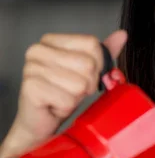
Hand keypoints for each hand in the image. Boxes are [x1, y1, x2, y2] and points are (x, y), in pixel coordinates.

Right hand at [6, 30, 127, 151]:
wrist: (40, 123)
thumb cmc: (61, 95)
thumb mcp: (85, 72)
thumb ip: (102, 53)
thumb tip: (122, 35)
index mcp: (50, 41)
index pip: (92, 43)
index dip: (97, 65)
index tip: (84, 76)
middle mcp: (38, 50)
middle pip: (88, 63)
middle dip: (87, 84)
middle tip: (71, 91)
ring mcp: (31, 68)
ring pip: (79, 83)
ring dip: (76, 97)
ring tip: (62, 97)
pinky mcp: (31, 88)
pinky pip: (67, 100)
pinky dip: (65, 107)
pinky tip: (54, 106)